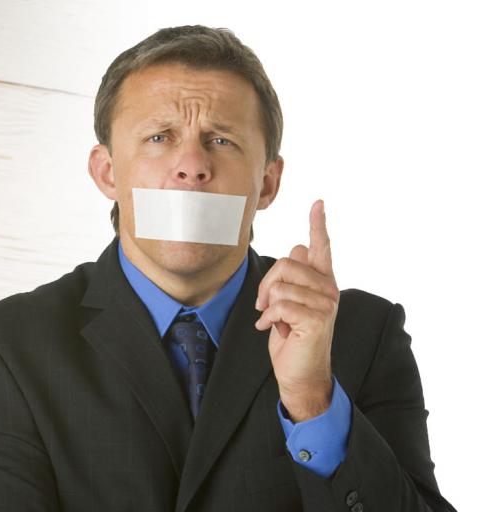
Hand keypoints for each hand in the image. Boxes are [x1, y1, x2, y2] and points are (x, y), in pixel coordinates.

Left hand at [255, 199, 338, 421]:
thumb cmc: (292, 338)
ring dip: (266, 304)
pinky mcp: (318, 319)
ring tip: (271, 319)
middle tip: (263, 304)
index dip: (318, 224)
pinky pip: (281, 304)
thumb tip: (298, 248)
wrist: (299, 373)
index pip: (322, 247)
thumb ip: (293, 278)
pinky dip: (268, 317)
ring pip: (281, 285)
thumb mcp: (288, 303)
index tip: (318, 203)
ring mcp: (326, 303)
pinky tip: (270, 328)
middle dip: (266, 283)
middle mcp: (328, 288)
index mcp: (321, 281)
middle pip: (288, 263)